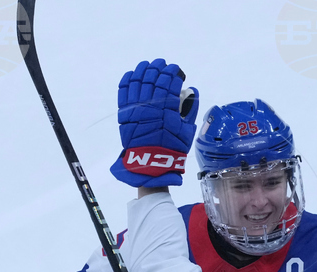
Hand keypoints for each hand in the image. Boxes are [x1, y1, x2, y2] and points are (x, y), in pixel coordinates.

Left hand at [109, 59, 198, 187]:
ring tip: (148, 64)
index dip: (173, 73)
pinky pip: (124, 90)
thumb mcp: (187, 130)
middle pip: (154, 78)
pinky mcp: (125, 112)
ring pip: (138, 80)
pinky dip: (128, 79)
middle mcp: (151, 105)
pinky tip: (132, 73)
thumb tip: (193, 91)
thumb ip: (191, 109)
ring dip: (144, 69)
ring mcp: (136, 107)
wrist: (150, 161)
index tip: (176, 69)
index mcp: (168, 109)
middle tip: (163, 64)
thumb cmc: (172, 147)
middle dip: (159, 68)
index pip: (169, 83)